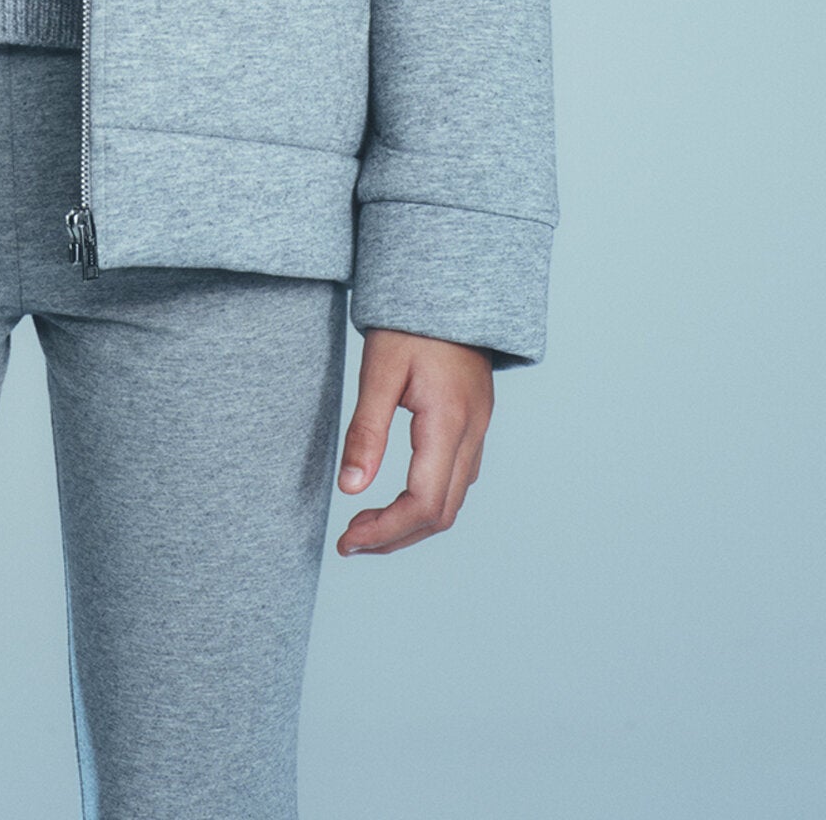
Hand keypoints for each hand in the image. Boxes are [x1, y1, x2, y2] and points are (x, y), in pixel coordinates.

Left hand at [335, 327, 491, 556]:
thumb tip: (350, 488)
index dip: (385, 532)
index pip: (423, 504)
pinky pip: (457, 480)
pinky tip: (398, 498)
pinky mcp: (475, 423)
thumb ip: (367, 430)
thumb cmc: (411, 321)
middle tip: (351, 541)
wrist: (449, 284)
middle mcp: (472, 433)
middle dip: (395, 537)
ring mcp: (479, 430)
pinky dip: (427, 502)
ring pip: (453, 502)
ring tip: (367, 526)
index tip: (347, 540)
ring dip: (412, 525)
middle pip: (441, 514)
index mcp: (449, 423)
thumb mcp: (379, 369)